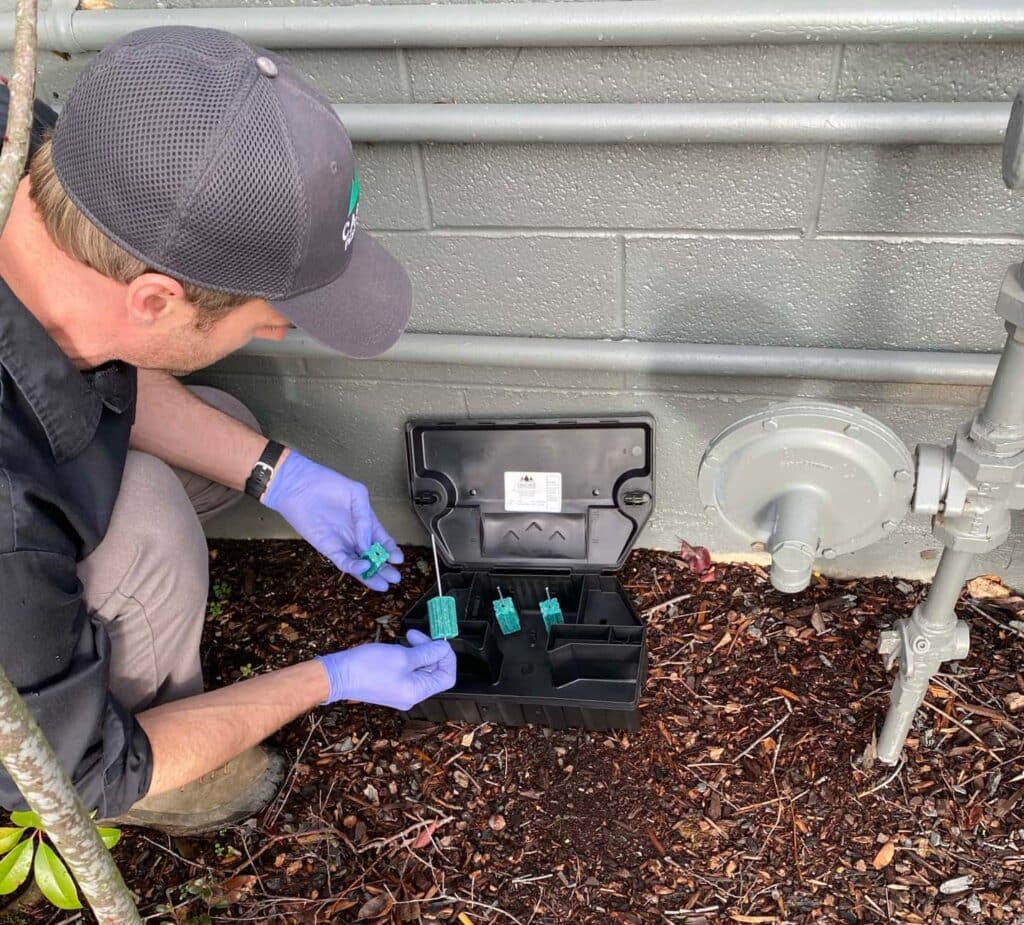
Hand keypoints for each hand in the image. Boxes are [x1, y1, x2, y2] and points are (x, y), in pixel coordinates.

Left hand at [261, 450, 403, 590]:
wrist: (299, 485)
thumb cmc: (327, 483)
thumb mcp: (357, 494)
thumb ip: (365, 519)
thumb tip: (367, 543)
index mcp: (365, 521)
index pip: (382, 540)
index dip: (391, 550)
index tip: (399, 559)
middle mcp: (354, 535)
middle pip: (373, 556)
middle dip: (384, 568)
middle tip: (395, 578)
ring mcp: (341, 543)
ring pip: (359, 564)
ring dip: (371, 574)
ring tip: (384, 585)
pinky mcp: (327, 548)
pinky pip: (343, 561)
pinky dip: (354, 567)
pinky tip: (364, 567)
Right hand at [317, 630, 456, 708]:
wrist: (338, 675)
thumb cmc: (368, 667)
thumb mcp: (403, 656)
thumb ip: (427, 652)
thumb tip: (443, 648)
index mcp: (417, 692)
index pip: (446, 677)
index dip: (447, 657)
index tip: (439, 641)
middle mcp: (411, 695)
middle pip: (433, 672)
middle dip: (430, 650)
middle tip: (416, 635)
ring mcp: (401, 691)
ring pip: (420, 669)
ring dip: (418, 651)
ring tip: (406, 638)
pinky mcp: (391, 685)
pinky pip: (408, 671)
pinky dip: (408, 657)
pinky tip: (398, 647)